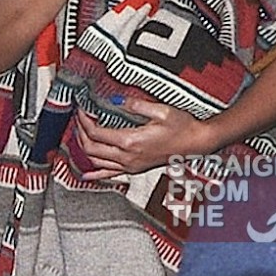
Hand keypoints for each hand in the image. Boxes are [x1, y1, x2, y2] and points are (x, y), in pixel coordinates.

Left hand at [75, 98, 207, 179]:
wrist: (196, 144)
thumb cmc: (182, 127)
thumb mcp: (161, 110)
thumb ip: (136, 105)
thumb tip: (116, 99)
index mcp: (131, 141)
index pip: (97, 133)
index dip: (85, 121)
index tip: (81, 109)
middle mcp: (128, 157)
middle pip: (92, 148)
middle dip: (81, 132)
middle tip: (79, 118)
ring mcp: (131, 166)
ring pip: (97, 161)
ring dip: (85, 147)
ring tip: (80, 133)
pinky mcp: (135, 168)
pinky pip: (110, 174)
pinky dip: (96, 174)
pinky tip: (86, 175)